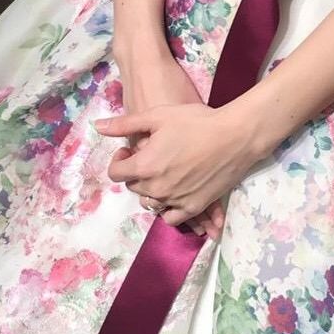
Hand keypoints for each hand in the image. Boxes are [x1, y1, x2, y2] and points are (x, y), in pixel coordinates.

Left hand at [93, 100, 260, 230]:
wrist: (236, 135)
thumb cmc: (197, 121)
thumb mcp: (158, 116)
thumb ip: (125, 124)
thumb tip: (97, 127)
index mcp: (145, 165)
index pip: (117, 174)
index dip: (119, 160)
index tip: (129, 150)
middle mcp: (157, 187)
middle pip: (134, 188)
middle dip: (136, 173)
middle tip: (151, 157)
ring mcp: (176, 200)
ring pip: (151, 202)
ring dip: (152, 190)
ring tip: (165, 173)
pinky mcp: (194, 206)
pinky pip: (172, 217)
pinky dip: (169, 208)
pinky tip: (175, 192)